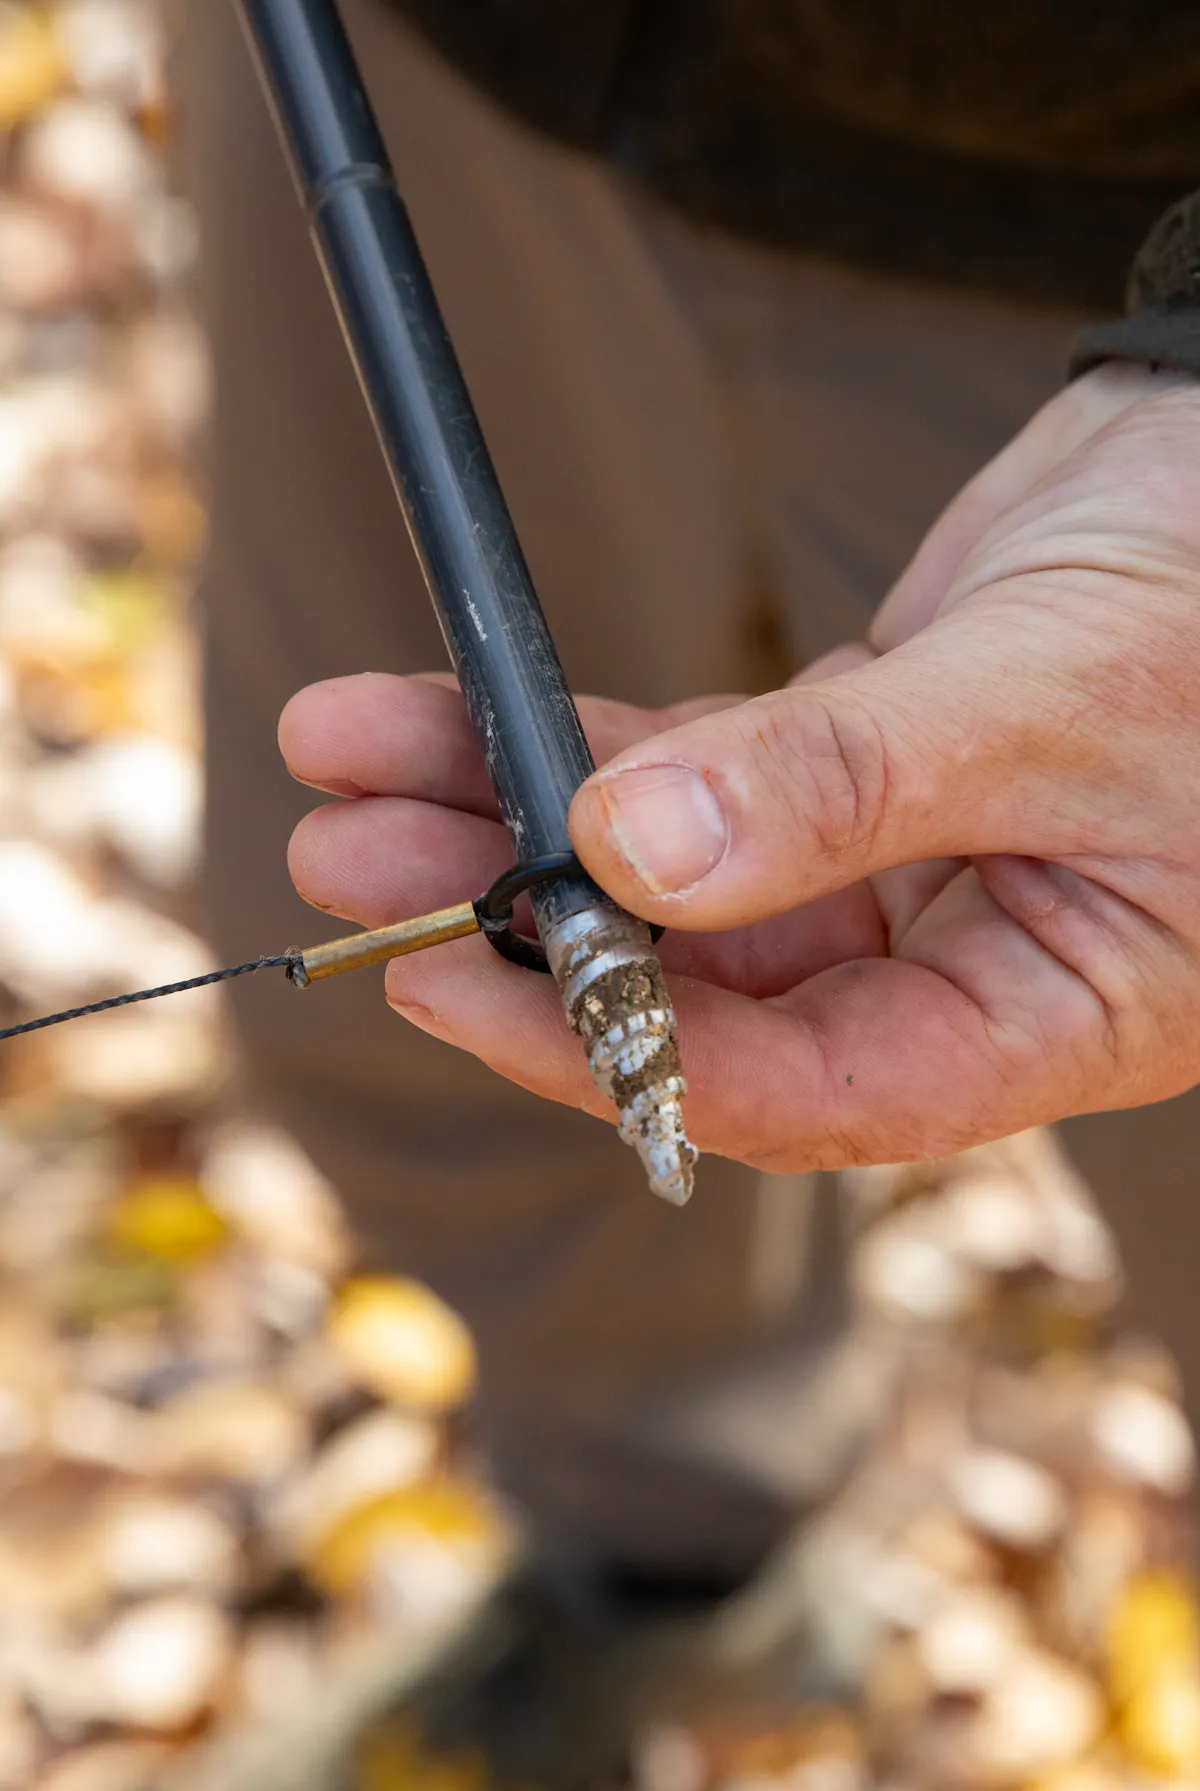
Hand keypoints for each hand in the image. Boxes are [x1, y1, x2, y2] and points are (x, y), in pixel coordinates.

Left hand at [281, 364, 1199, 1172]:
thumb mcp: (1046, 703)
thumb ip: (846, 786)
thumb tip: (636, 853)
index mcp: (1043, 1013)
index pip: (811, 1091)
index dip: (628, 1055)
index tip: (461, 987)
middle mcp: (951, 958)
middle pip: (704, 992)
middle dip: (519, 929)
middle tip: (353, 874)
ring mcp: (885, 861)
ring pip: (668, 875)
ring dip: (508, 824)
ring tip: (344, 778)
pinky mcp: (835, 762)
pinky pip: (681, 767)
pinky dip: (567, 739)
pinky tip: (438, 714)